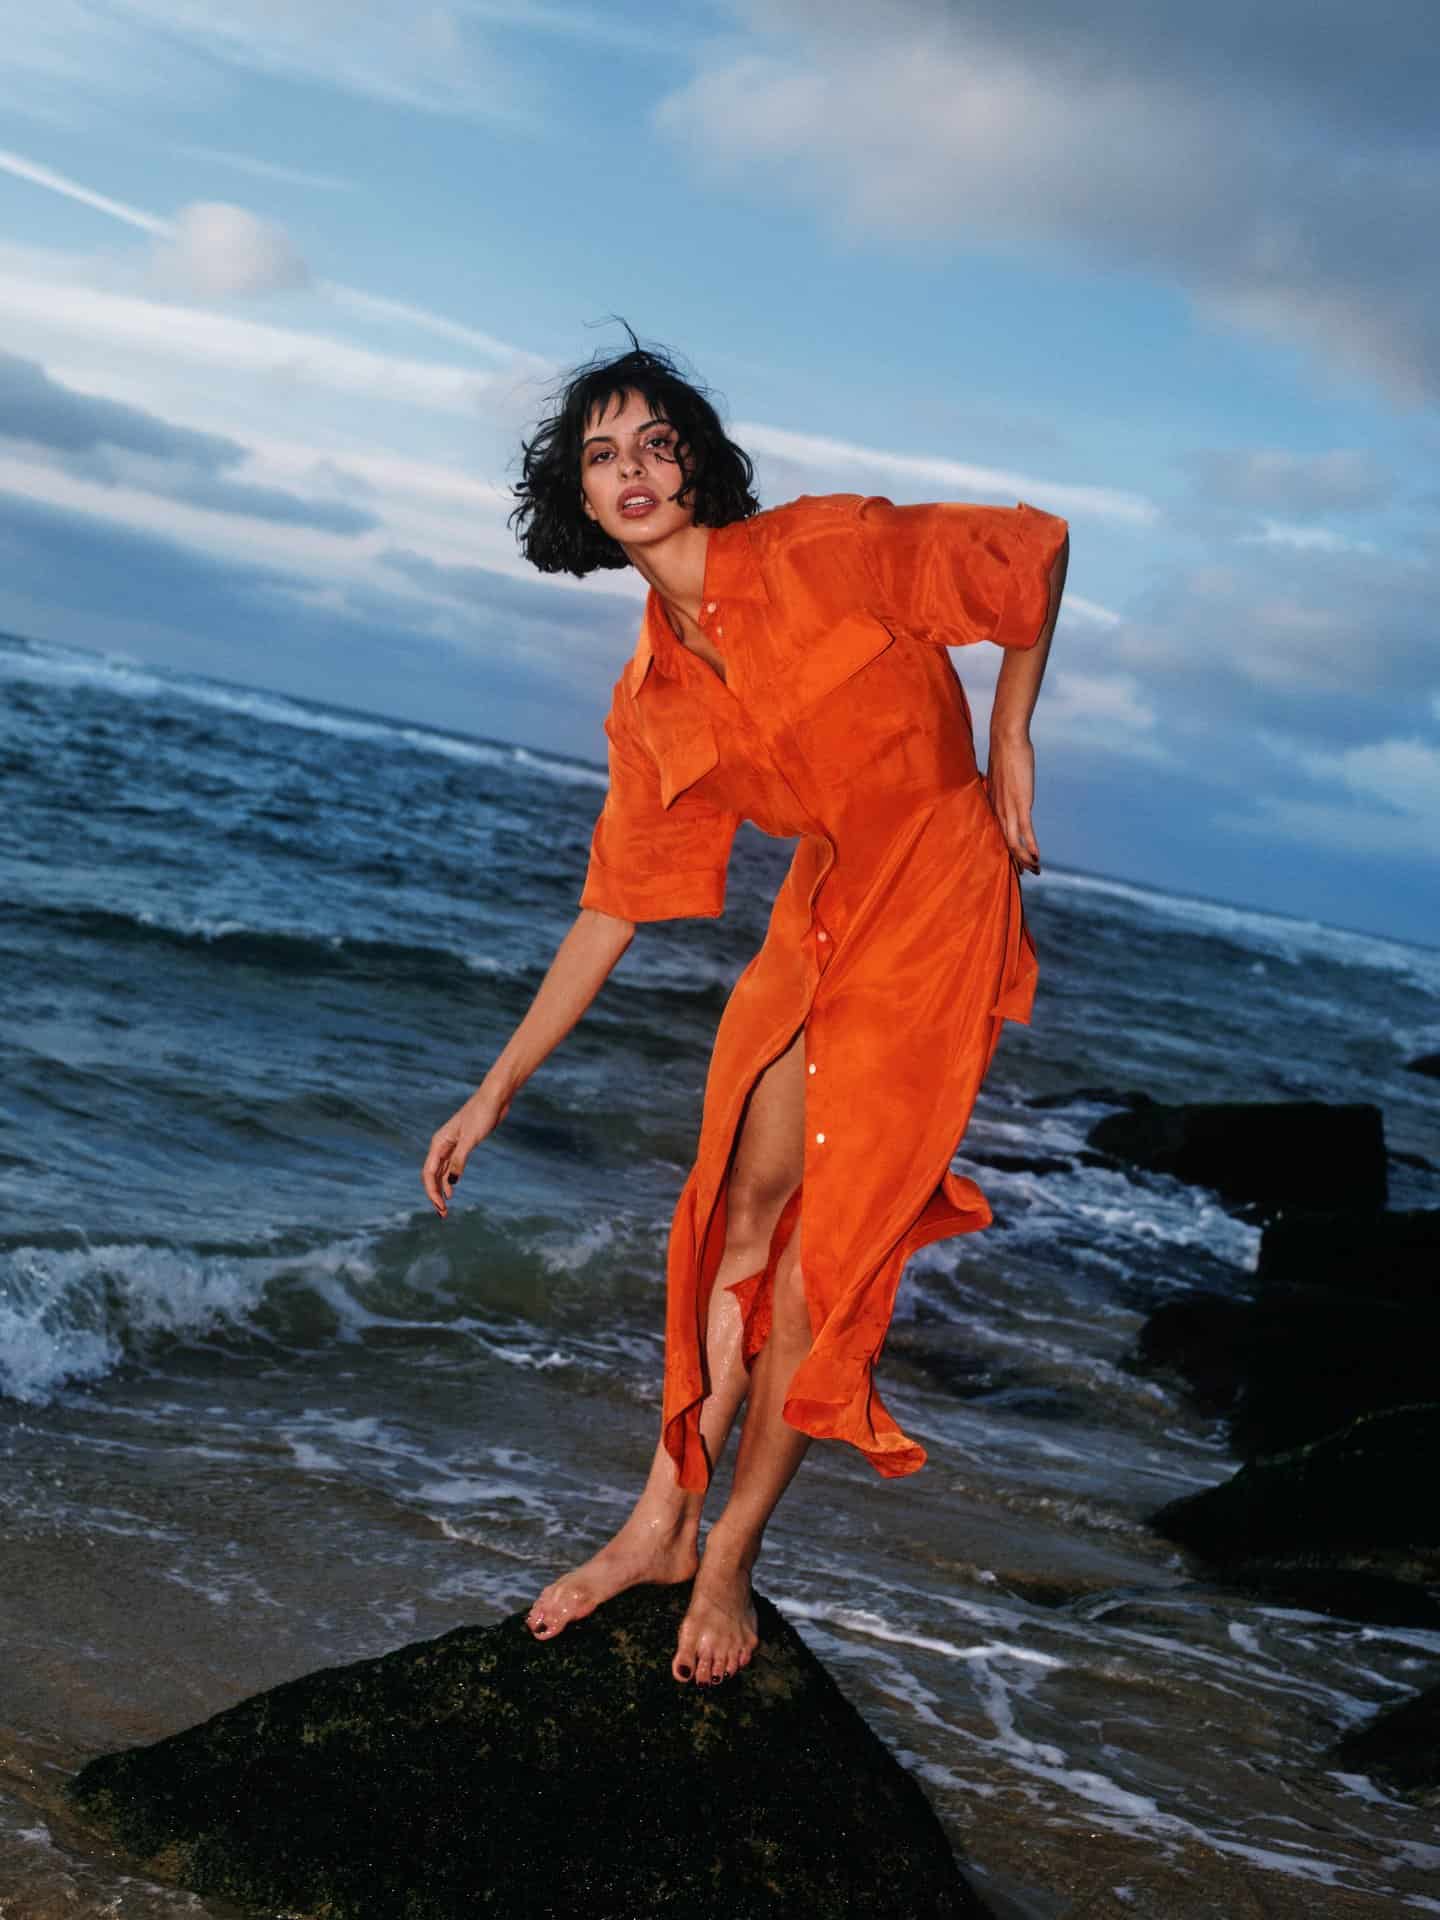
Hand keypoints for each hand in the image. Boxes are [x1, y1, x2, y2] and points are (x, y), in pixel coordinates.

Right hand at [422, 1083, 510, 1218]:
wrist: (495, 1099)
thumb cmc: (482, 1114)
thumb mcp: (471, 1139)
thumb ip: (460, 1160)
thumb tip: (452, 1183)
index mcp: (439, 1143)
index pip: (429, 1173)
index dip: (432, 1192)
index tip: (441, 1207)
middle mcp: (441, 1146)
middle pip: (431, 1175)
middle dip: (434, 1195)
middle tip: (442, 1214)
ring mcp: (451, 1146)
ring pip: (440, 1173)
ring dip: (441, 1190)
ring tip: (445, 1209)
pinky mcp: (462, 1146)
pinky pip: (450, 1168)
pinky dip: (449, 1181)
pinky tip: (452, 1191)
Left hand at [985, 735, 1040, 875]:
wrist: (1006, 739)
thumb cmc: (1004, 754)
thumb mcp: (1001, 776)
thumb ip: (1003, 787)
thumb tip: (1008, 787)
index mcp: (993, 806)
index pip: (998, 835)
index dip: (1007, 852)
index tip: (1015, 862)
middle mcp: (998, 811)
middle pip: (1005, 845)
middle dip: (1017, 861)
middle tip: (1027, 874)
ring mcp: (1009, 809)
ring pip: (1014, 843)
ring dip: (1025, 859)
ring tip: (1035, 871)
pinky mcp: (1021, 803)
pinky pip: (1025, 831)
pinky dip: (1032, 846)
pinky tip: (1038, 857)